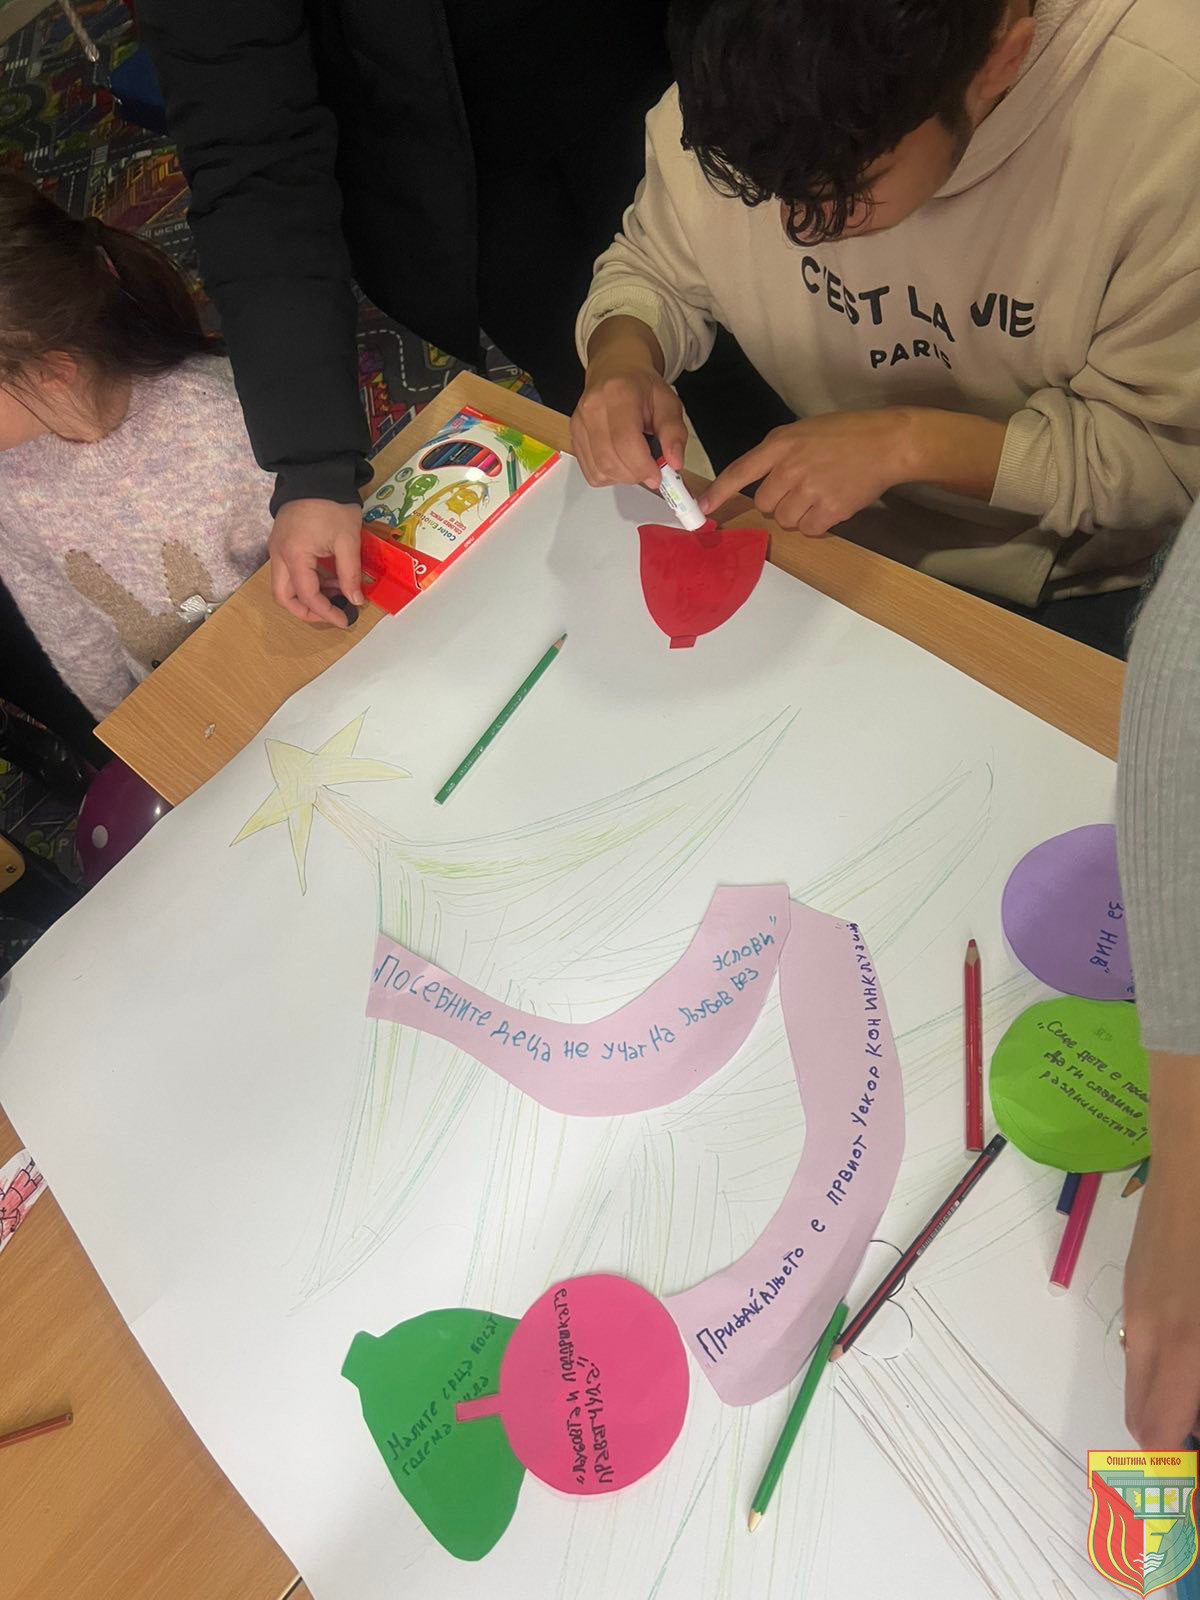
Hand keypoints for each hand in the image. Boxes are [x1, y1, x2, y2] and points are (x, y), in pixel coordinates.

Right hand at [269, 498, 364, 626]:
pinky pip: (288, 571)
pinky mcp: (281, 542)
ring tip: (337, 592)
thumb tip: (355, 600)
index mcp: (294, 555)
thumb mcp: (347, 540)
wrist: (316, 472)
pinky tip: (328, 577)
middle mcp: (279, 555)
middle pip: (284, 597)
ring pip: (284, 585)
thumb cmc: (333, 504)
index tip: (345, 620)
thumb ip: (350, 574)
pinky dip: (305, 581)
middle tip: (332, 613)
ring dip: (308, 595)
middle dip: (307, 611)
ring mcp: (277, 548)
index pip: (308, 596)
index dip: (326, 612)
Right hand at [571, 316, 687, 489]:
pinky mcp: (574, 437)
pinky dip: (609, 476)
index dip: (642, 466)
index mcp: (618, 394)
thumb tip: (674, 462)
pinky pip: (591, 472)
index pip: (624, 442)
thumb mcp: (668, 403)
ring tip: (635, 462)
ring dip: (622, 477)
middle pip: (609, 460)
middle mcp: (592, 408)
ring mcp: (579, 423)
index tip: (657, 475)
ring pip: (599, 470)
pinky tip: (621, 461)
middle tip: (650, 469)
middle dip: (635, 475)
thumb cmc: (641, 387)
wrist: (615, 371)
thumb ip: (674, 432)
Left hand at [698, 410, 915, 535]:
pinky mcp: (829, 510)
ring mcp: (809, 490)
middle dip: (779, 502)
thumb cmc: (847, 434)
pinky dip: (818, 523)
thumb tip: (760, 482)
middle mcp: (790, 467)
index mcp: (781, 444)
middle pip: (765, 504)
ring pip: (785, 520)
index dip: (719, 493)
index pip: (740, 471)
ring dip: (798, 514)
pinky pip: (808, 530)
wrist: (887, 442)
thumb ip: (778, 454)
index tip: (703, 509)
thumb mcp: (804, 431)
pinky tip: (833, 504)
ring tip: (821, 494)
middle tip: (802, 489)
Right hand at [1123, 1053, 1199, 1447]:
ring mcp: (1140, 1304)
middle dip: (1170, 1449)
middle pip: (1142, 1419)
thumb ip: (1197, 1365)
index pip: (1160, 1436)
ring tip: (1194, 1409)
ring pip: (1141, 1383)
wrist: (1197, 1148)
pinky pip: (1143, 1347)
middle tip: (1194, 1454)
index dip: (1176, 1474)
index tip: (1190, 1496)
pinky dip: (1164, 1372)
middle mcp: (1152, 1332)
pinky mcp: (1139, 1282)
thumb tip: (1186, 1415)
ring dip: (1168, 1410)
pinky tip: (1194, 1356)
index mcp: (1186, 1345)